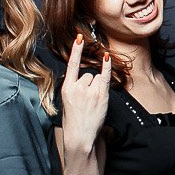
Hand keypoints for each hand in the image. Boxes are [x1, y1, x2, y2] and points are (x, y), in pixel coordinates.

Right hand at [60, 36, 111, 152]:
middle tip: (87, 101)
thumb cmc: (74, 121)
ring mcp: (89, 91)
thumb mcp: (67, 102)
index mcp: (66, 88)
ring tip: (93, 103)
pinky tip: (108, 58)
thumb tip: (84, 78)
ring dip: (97, 88)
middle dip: (89, 85)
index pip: (71, 65)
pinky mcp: (100, 96)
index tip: (79, 38)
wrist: (80, 136)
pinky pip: (105, 77)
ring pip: (96, 79)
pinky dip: (107, 68)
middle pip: (88, 75)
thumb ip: (74, 89)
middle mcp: (77, 87)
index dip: (76, 50)